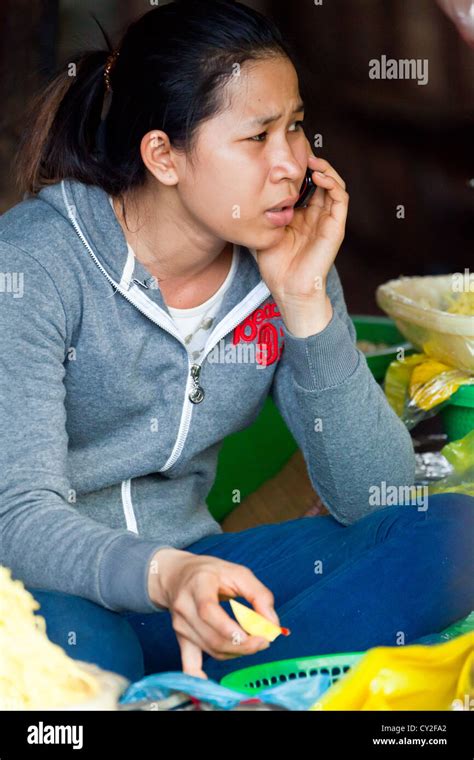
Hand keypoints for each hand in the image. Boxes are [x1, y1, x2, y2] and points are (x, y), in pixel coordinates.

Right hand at [147, 548, 279, 679]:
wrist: (177, 576)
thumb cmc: (210, 572)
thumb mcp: (238, 572)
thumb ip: (259, 595)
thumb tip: (272, 624)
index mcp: (198, 585)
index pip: (208, 611)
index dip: (231, 628)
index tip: (257, 635)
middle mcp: (184, 606)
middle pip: (213, 637)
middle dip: (243, 645)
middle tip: (264, 640)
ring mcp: (181, 625)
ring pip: (212, 649)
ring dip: (237, 652)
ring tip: (252, 641)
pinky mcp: (181, 638)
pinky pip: (188, 663)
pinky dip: (198, 677)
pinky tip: (208, 683)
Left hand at [255, 154, 348, 335]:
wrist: (289, 289)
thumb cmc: (276, 265)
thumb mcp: (264, 229)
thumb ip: (262, 211)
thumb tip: (243, 190)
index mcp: (302, 216)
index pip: (305, 184)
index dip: (299, 168)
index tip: (286, 155)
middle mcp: (317, 216)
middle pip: (321, 181)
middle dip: (313, 163)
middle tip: (300, 150)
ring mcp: (328, 221)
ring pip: (334, 185)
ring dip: (325, 169)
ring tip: (312, 159)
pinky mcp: (335, 228)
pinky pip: (340, 199)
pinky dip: (333, 184)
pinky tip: (319, 175)